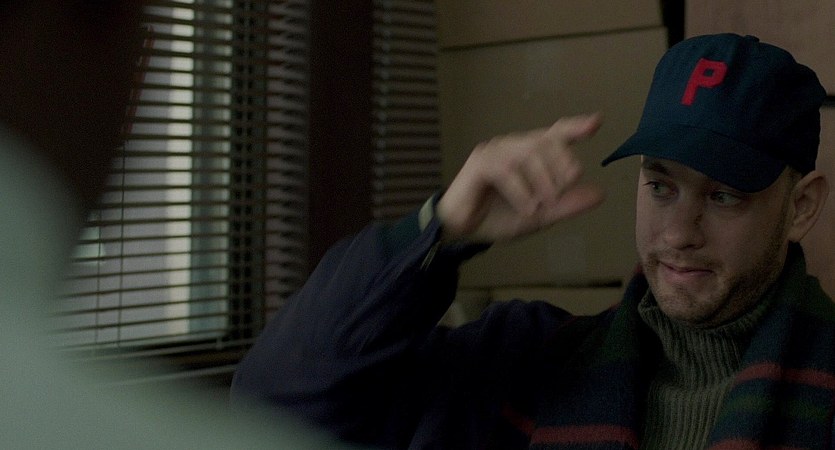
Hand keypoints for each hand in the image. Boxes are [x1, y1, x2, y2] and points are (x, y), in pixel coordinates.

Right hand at [436, 114, 605, 241]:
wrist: (463, 231)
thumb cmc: (498, 217)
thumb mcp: (540, 215)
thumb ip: (567, 204)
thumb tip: (599, 193)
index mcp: (529, 154)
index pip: (555, 134)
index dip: (575, 126)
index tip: (596, 123)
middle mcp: (513, 146)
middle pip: (546, 143)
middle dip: (561, 167)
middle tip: (562, 193)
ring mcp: (495, 151)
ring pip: (528, 154)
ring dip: (542, 181)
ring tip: (543, 205)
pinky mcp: (480, 163)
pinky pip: (506, 170)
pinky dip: (521, 191)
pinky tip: (527, 208)